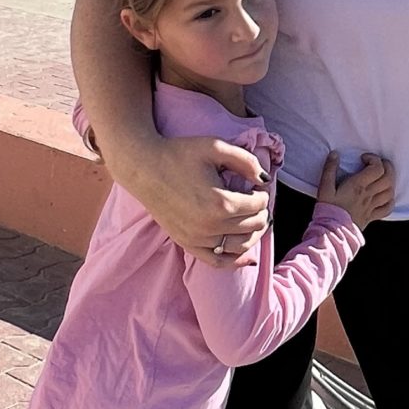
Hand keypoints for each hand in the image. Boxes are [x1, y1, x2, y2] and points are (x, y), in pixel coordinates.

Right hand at [119, 130, 271, 262]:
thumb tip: (264, 180)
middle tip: (257, 202)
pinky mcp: (186, 244)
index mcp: (221, 203)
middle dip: (261, 213)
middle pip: (253, 225)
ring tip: (254, 221)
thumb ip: (246, 161)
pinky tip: (245, 253)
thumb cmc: (179, 154)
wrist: (144, 168)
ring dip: (254, 234)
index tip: (257, 187)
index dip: (262, 194)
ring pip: (240, 246)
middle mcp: (211, 226)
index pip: (258, 205)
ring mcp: (198, 238)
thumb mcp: (216, 148)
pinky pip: (217, 261)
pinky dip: (235, 259)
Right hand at [315, 152, 395, 228]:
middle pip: (388, 177)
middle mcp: (368, 195)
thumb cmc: (328, 209)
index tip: (363, 158)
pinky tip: (385, 196)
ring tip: (383, 176)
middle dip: (387, 166)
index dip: (374, 159)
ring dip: (390, 181)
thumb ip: (329, 169)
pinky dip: (390, 200)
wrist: (332, 233)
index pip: (377, 168)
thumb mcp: (324, 187)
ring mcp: (372, 206)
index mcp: (358, 186)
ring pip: (390, 191)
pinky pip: (388, 208)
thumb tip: (335, 154)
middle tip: (378, 163)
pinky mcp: (372, 216)